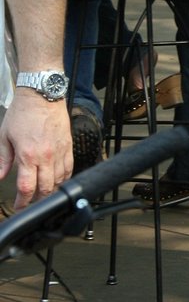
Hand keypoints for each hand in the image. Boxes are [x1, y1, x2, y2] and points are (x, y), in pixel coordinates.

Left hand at [0, 94, 72, 208]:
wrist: (42, 96)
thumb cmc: (23, 113)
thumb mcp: (5, 136)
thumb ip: (3, 159)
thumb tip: (0, 176)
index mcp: (28, 155)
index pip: (27, 187)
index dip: (22, 201)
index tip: (19, 206)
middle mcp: (46, 156)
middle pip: (45, 189)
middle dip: (37, 200)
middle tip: (30, 203)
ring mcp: (60, 152)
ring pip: (59, 181)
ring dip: (51, 190)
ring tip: (43, 194)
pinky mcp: (68, 147)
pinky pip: (69, 169)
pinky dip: (64, 179)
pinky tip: (58, 181)